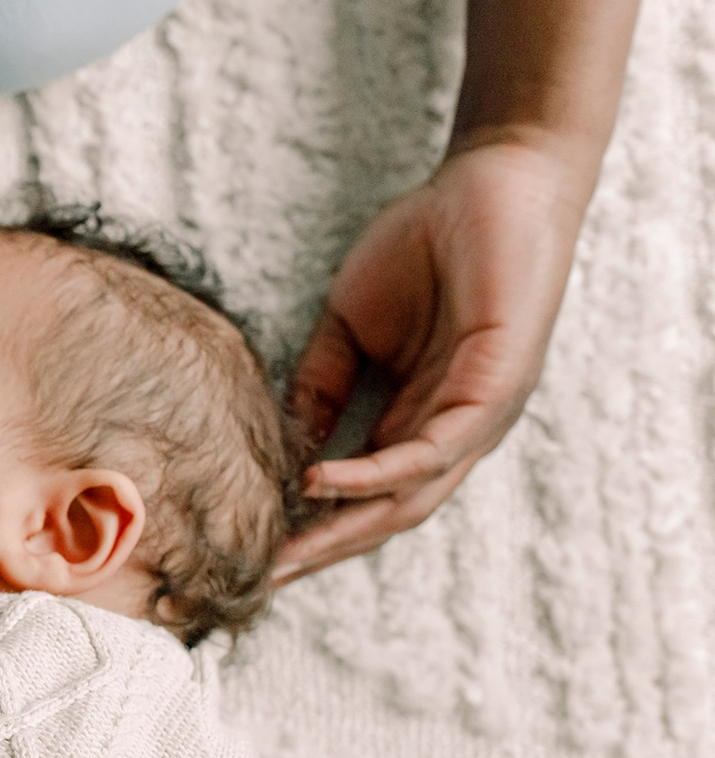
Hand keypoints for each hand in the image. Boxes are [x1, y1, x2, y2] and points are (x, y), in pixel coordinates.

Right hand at [280, 139, 590, 579]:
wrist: (494, 179)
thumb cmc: (429, 243)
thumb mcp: (350, 324)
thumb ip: (321, 382)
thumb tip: (285, 442)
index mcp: (424, 415)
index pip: (369, 489)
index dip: (316, 523)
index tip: (259, 549)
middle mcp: (457, 427)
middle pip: (390, 511)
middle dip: (327, 547)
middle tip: (269, 577)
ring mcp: (481, 412)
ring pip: (412, 494)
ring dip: (347, 526)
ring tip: (290, 550)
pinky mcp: (496, 384)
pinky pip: (432, 447)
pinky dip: (376, 471)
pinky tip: (326, 480)